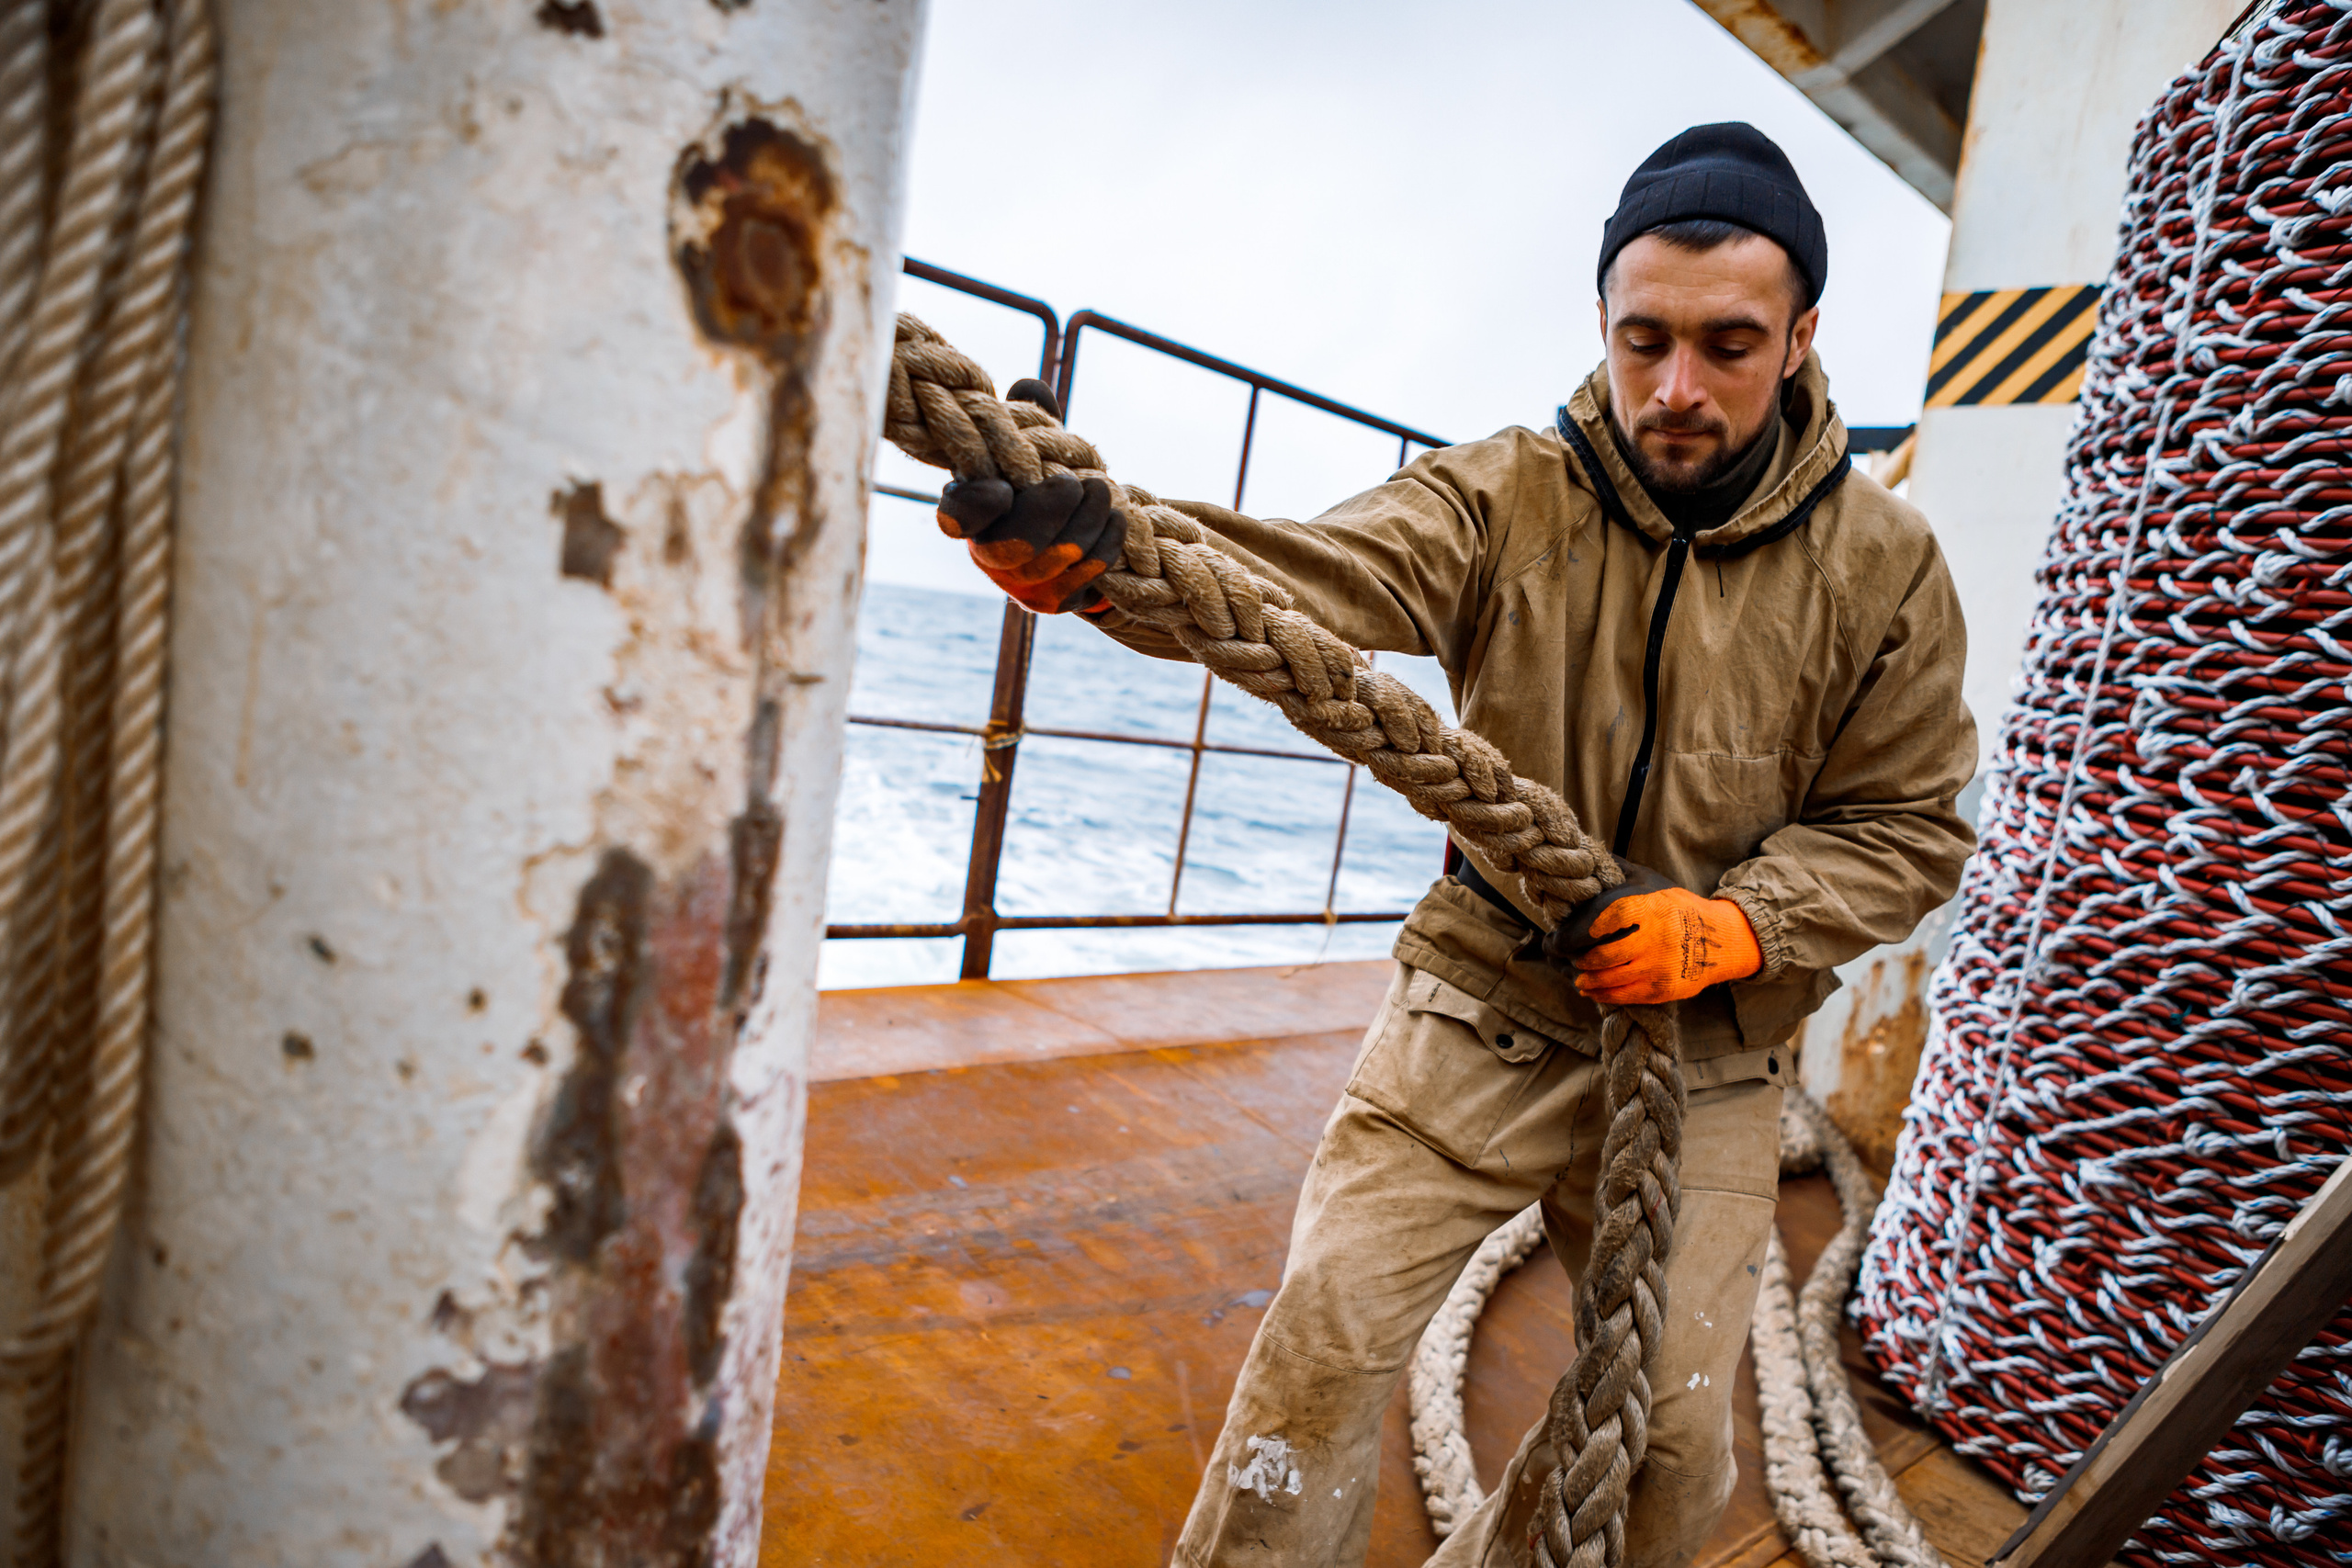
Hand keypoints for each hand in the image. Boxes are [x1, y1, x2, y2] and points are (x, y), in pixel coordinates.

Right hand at [934, 379, 1127, 613]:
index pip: (957, 516)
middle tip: (1077, 482)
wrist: (1066, 534)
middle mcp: (985, 554)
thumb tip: (1032, 386)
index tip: (1004, 487)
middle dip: (1054, 508)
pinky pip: (1086, 573)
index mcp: (968, 509)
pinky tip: (1116, 516)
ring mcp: (1019, 584)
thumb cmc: (1039, 479)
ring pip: (1058, 558)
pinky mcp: (1054, 601)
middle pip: (1015, 544)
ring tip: (1103, 490)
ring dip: (1090, 517)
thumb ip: (1029, 416)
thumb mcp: (1030, 444)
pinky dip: (1107, 539)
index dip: (977, 506)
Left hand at [1547, 859, 1761, 1005]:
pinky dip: (1600, 993)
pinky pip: (1622, 995)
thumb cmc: (1675, 906)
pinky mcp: (1662, 988)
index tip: (1555, 936)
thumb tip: (1584, 856)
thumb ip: (1617, 870)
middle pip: (1598, 956)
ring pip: (1607, 978)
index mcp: (1643, 907)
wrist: (1719, 938)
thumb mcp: (1650, 880)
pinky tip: (1588, 988)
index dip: (1569, 934)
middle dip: (1572, 959)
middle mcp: (1651, 937)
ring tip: (1576, 973)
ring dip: (1584, 978)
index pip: (1595, 923)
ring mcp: (1657, 966)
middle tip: (1559, 956)